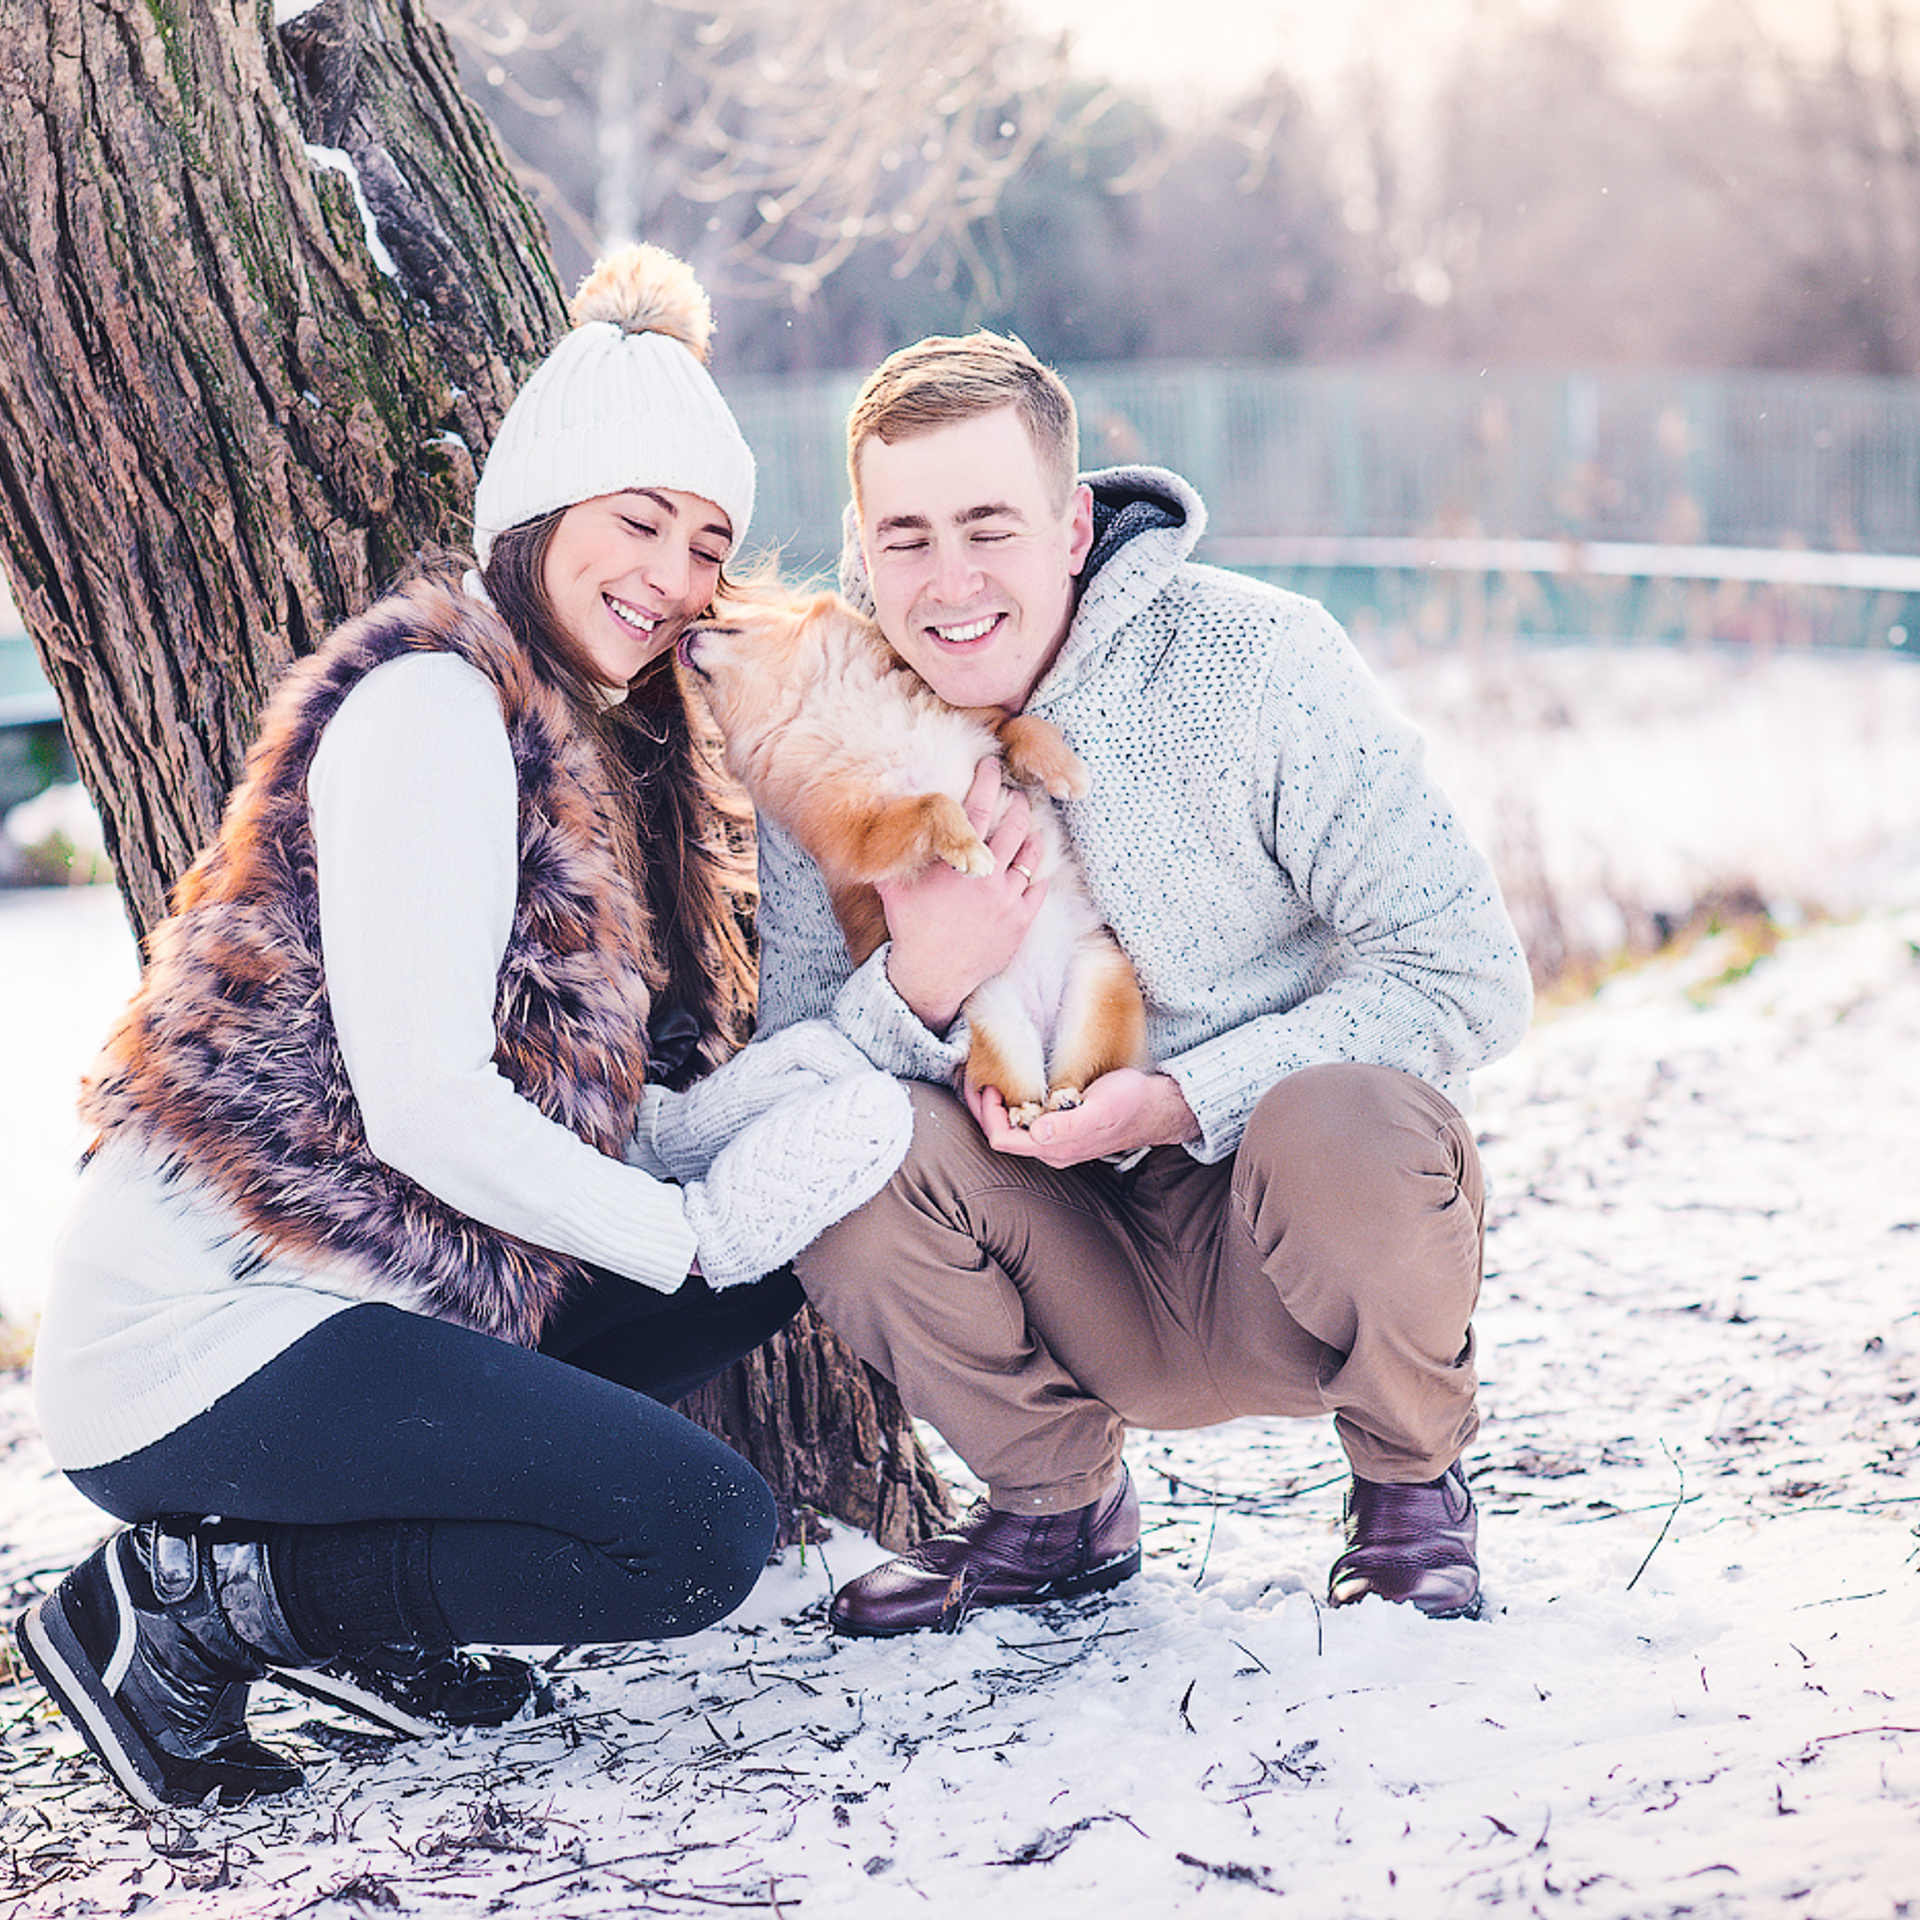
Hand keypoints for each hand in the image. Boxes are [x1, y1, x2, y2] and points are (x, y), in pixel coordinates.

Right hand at [881, 757, 1046, 1032]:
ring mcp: (1007, 898)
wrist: (931, 975)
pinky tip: (1034, 863)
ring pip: (1030, 854)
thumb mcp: (894, 886)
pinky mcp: (1020, 921)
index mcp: (957, 861)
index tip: (990, 763)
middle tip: (1016, 795)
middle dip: (1017, 804)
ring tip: (1030, 824)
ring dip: (1031, 834)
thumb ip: (895, 854)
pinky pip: (1038, 887)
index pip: (977, 807)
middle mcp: (987, 875)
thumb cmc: (910, 928)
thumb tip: (879, 825)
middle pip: (1013, 825)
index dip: (986, 780)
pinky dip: (1038, 871)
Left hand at [966, 1069, 1200, 1167]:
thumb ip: (1070, 1124)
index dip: (987, 1113)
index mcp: (1054, 1148)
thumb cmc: (1130, 1102)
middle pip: (1001, 1135)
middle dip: (982, 1108)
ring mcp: (1054, 1141)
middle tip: (976, 1076)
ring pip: (1011, 1129)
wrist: (1156, 1107)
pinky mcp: (1061, 1129)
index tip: (989, 1083)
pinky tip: (1013, 1085)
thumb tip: (1037, 1132)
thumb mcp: (1101, 1108)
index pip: (1001, 1138)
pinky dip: (1012, 1103)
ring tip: (989, 1077)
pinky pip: (1025, 1121)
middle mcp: (1050, 1149)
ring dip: (996, 1106)